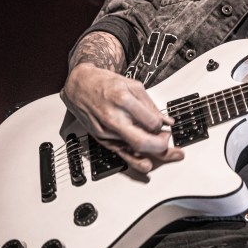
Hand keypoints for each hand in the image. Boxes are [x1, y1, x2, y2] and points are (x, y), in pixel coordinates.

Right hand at [61, 63, 184, 172]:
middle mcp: (113, 119)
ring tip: (166, 151)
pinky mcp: (102, 139)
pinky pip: (121, 153)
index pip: (150, 122)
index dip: (162, 126)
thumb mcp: (132, 85)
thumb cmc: (104, 83)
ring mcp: (106, 132)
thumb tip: (166, 121)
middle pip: (141, 142)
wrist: (80, 86)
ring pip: (133, 151)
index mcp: (123, 100)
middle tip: (167, 141)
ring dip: (152, 153)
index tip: (165, 126)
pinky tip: (146, 163)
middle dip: (160, 146)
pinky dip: (136, 159)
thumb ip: (151, 105)